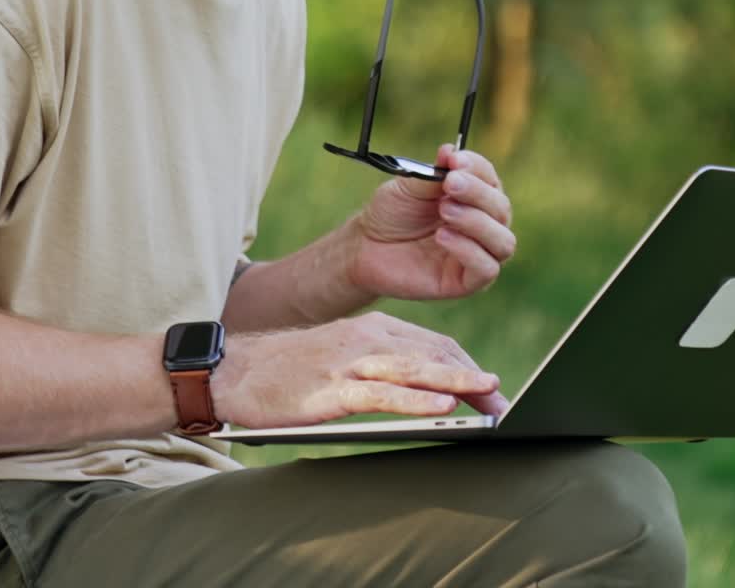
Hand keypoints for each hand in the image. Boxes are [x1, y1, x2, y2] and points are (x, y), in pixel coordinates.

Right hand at [211, 312, 506, 428]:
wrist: (231, 370)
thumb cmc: (287, 369)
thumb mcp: (340, 357)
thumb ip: (379, 366)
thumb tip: (422, 390)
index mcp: (372, 327)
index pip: (433, 344)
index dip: (466, 365)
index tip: (492, 387)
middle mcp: (366, 337)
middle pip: (433, 354)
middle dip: (472, 378)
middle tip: (503, 401)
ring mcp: (350, 361)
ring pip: (414, 369)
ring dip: (456, 384)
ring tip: (488, 396)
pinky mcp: (332, 388)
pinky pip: (382, 394)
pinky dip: (415, 400)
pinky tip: (439, 407)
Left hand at [347, 146, 515, 301]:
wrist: (366, 246)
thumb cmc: (392, 213)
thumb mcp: (410, 186)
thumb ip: (433, 173)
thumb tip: (451, 150)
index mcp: (473, 197)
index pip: (490, 179)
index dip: (477, 168)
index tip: (455, 160)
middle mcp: (482, 225)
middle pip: (501, 209)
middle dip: (477, 194)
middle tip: (450, 185)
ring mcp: (476, 254)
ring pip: (504, 242)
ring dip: (477, 222)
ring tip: (445, 211)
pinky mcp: (465, 282)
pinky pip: (487, 270)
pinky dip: (469, 250)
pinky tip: (442, 236)